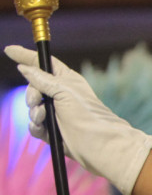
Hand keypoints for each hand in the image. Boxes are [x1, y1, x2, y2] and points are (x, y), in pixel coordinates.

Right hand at [5, 45, 151, 194]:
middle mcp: (60, 95)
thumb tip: (23, 67)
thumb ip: (41, 79)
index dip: (26, 56)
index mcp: (67, 80)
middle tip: (36, 100)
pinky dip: (35, 125)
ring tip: (43, 115)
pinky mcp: (53, 131)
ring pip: (32, 107)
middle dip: (31, 93)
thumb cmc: (87, 114)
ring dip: (33, 111)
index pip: (43, 64)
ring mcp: (56, 114)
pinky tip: (42, 127)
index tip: (9, 50)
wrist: (98, 144)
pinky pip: (34, 125)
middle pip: (33, 87)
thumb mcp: (64, 90)